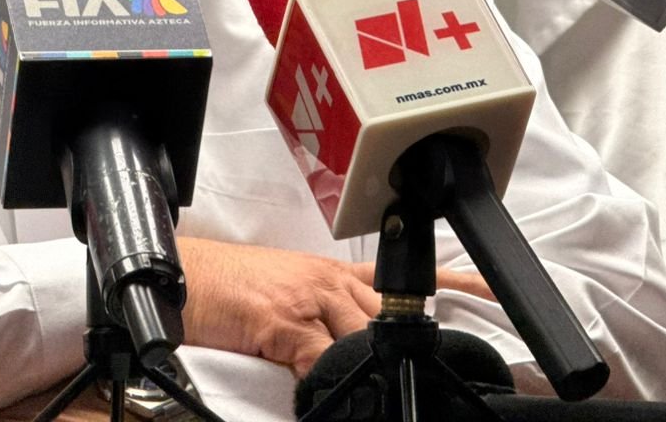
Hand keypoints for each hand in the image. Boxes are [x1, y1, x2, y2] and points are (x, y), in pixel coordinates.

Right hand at [176, 237, 493, 378]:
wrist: (176, 276)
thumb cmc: (222, 287)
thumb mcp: (283, 291)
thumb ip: (324, 314)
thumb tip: (350, 351)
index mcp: (330, 272)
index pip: (399, 280)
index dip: (453, 285)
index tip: (490, 296)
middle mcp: (326, 280)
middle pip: (389, 314)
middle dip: (413, 341)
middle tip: (444, 362)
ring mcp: (306, 299)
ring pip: (363, 336)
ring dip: (372, 363)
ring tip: (387, 382)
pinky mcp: (281, 322)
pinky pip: (320, 359)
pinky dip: (329, 383)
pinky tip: (332, 394)